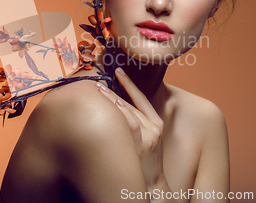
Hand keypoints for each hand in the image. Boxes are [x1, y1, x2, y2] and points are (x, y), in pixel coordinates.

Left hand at [96, 67, 166, 189]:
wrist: (152, 184)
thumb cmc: (145, 161)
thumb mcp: (149, 139)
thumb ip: (138, 122)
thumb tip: (118, 105)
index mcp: (157, 123)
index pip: (142, 98)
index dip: (130, 83)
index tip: (118, 71)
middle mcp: (154, 127)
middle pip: (132, 103)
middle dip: (115, 90)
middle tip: (98, 82)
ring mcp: (148, 136)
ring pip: (128, 110)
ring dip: (112, 98)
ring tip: (98, 89)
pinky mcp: (140, 145)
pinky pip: (129, 124)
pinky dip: (120, 112)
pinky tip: (109, 104)